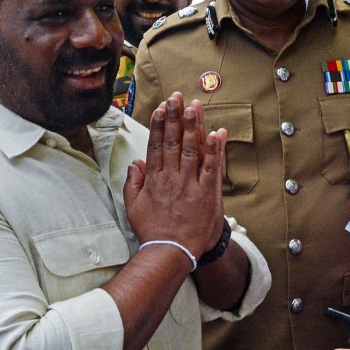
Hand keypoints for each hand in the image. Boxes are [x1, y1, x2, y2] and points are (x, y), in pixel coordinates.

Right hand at [124, 93, 226, 261]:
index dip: (158, 125)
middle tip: (177, 97)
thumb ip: (133, 182)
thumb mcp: (133, 206)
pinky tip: (217, 134)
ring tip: (195, 106)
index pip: (155, 145)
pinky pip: (211, 169)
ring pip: (190, 150)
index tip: (160, 107)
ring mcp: (188, 185)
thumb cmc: (153, 230)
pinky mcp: (206, 195)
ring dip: (193, 127)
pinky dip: (214, 151)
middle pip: (171, 142)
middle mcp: (170, 178)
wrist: (170, 253)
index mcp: (154, 179)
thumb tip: (135, 162)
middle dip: (174, 117)